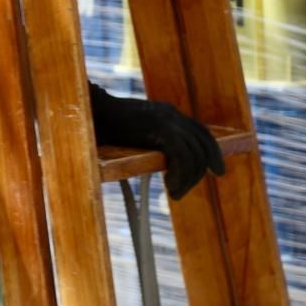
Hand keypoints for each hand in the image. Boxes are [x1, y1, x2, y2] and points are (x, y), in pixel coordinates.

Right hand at [88, 84, 225, 200]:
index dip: (213, 153)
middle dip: (198, 173)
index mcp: (168, 112)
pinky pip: (182, 156)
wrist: (88, 112)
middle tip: (178, 193)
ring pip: (194, 154)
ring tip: (172, 194)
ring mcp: (167, 119)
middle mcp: (172, 113)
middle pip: (203, 145)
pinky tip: (169, 186)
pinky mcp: (160, 127)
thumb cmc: (101, 125)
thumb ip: (149, 140)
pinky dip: (180, 175)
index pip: (201, 133)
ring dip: (187, 179)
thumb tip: (158, 160)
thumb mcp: (133, 132)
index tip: (217, 172)